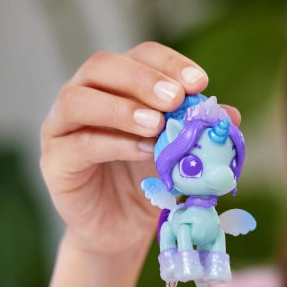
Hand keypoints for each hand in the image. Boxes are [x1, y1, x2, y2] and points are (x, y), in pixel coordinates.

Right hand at [40, 42, 240, 255]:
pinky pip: (80, 145)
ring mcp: (62, 128)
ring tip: (156, 124)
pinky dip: (114, 144)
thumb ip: (198, 132)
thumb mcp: (180, 155)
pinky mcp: (55, 162)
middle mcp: (83, 97)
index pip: (139, 56)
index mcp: (116, 87)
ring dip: (121, 108)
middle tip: (175, 98)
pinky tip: (144, 151)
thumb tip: (231, 115)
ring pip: (79, 99)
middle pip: (102, 66)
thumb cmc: (148, 184)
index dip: (168, 63)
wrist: (123, 230)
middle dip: (143, 79)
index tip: (199, 82)